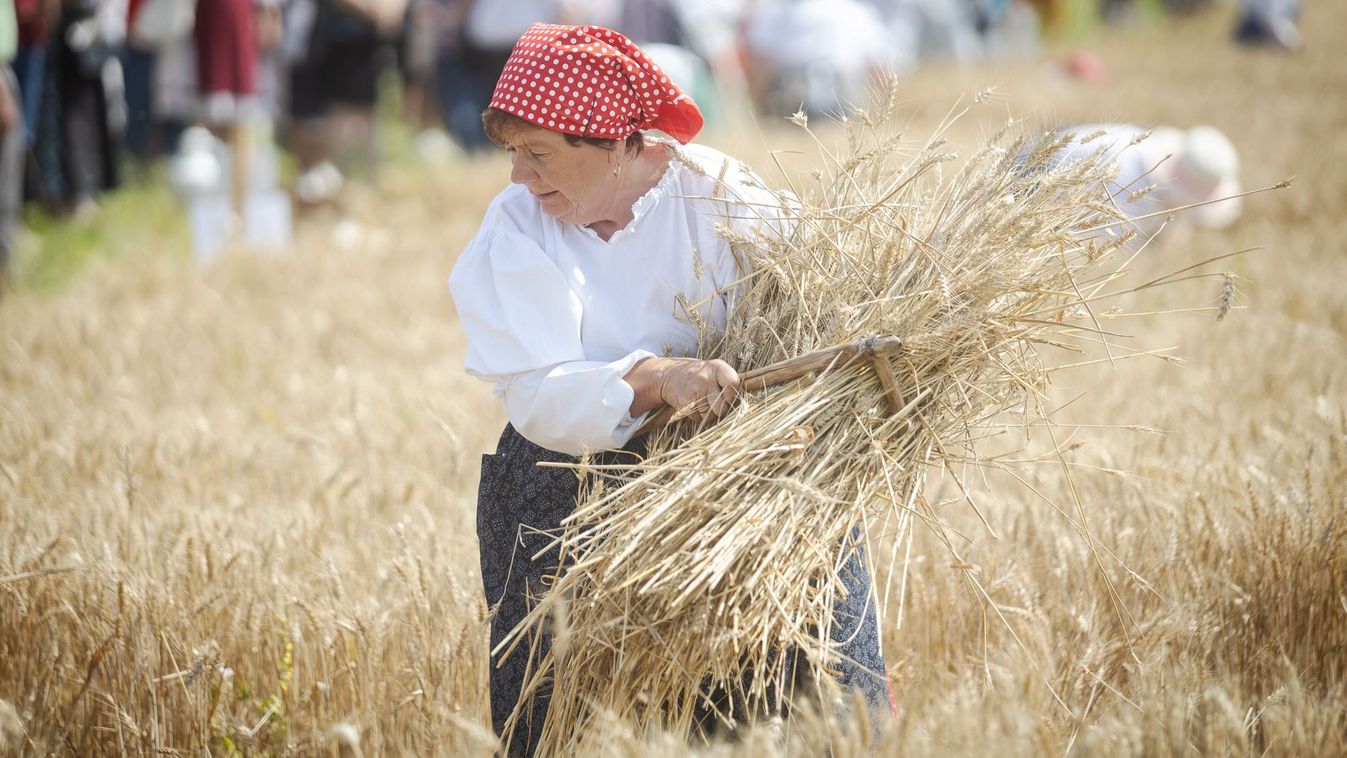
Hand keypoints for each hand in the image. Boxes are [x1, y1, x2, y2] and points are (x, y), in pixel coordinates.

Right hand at [626, 357, 740, 423]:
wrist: (668, 374)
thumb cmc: (697, 375)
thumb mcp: (713, 371)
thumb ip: (727, 383)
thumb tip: (739, 406)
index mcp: (717, 367)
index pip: (733, 383)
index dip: (732, 394)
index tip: (727, 397)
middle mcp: (707, 377)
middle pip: (722, 407)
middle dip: (718, 410)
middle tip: (712, 402)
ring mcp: (695, 389)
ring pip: (710, 415)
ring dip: (706, 414)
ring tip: (701, 402)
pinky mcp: (685, 401)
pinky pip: (697, 417)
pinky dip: (696, 416)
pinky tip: (692, 405)